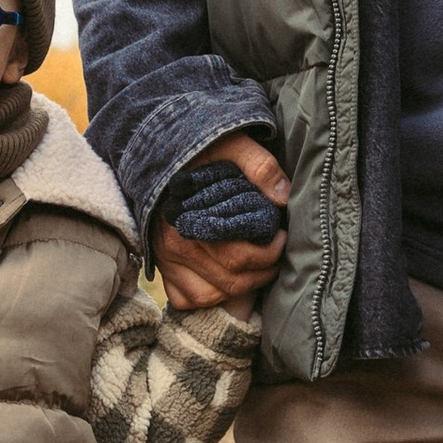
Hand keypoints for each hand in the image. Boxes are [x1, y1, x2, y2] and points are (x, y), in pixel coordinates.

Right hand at [156, 135, 291, 312]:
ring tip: (257, 268)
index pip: (238, 257)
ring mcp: (166, 259)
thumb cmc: (200, 149)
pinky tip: (225, 279)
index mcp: (190, 219)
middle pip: (229, 281)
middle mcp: (175, 245)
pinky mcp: (162, 266)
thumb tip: (283, 195)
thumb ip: (259, 165)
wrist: (160, 148)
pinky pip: (186, 298)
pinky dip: (207, 296)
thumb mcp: (231, 144)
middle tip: (276, 252)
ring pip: (209, 296)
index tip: (282, 237)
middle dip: (263, 272)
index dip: (269, 254)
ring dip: (239, 288)